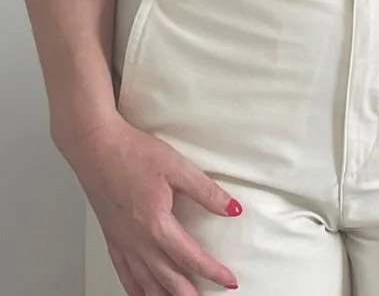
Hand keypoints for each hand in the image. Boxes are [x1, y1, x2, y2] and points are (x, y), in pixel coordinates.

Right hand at [61, 114, 241, 293]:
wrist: (95, 147)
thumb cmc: (133, 153)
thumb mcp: (177, 167)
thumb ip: (206, 192)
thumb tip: (233, 209)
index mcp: (156, 225)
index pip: (190, 257)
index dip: (213, 271)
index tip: (230, 281)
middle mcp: (138, 241)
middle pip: (167, 279)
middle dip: (188, 294)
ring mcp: (122, 242)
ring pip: (144, 283)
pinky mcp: (111, 237)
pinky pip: (123, 273)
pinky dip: (135, 289)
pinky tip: (140, 295)